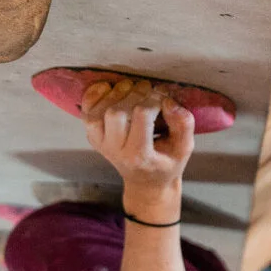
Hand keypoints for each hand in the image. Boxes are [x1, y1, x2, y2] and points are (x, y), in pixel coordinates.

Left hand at [81, 78, 194, 215]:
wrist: (146, 182)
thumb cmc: (167, 163)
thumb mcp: (185, 148)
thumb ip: (184, 124)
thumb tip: (168, 100)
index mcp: (140, 155)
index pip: (142, 116)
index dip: (154, 99)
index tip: (164, 96)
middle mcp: (115, 151)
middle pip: (116, 113)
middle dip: (134, 94)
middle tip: (148, 88)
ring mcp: (101, 145)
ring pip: (97, 112)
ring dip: (114, 94)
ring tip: (131, 88)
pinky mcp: (93, 138)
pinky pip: (86, 112)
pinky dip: (94, 95)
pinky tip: (108, 88)